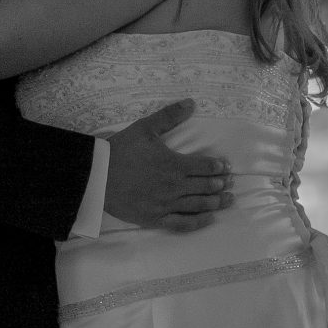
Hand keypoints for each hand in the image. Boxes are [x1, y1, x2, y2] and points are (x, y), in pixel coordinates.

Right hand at [104, 101, 232, 231]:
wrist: (96, 176)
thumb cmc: (120, 150)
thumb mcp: (145, 128)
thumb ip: (169, 116)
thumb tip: (191, 103)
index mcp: (174, 164)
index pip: (206, 167)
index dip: (219, 167)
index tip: (226, 167)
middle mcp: (174, 186)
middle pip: (206, 186)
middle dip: (222, 184)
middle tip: (231, 183)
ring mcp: (166, 204)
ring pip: (198, 205)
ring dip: (217, 202)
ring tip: (228, 200)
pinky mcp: (155, 218)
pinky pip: (182, 224)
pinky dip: (198, 222)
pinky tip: (209, 219)